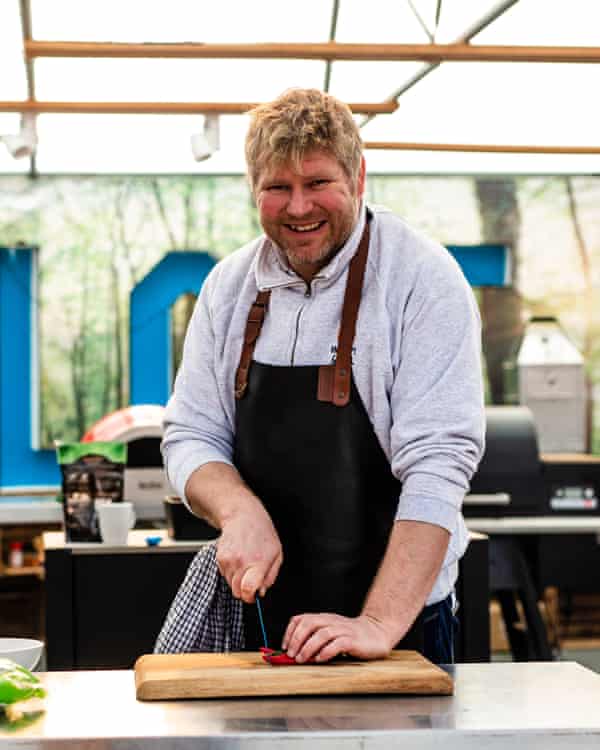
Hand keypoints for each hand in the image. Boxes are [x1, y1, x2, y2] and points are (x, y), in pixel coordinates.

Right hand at [216, 507, 282, 603]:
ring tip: (245, 564)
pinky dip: (231, 572)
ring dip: (238, 580)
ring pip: (230, 584)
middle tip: (251, 579)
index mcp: (258, 562)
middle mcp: (241, 562)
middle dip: (244, 590)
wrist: (243, 516)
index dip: (250, 597)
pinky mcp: (220, 558)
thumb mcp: (277, 554)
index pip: (248, 589)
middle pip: (237, 591)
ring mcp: (229, 560)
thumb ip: (270, 576)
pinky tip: (238, 559)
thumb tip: (261, 592)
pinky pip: (224, 575)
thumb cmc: (262, 533)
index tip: (253, 596)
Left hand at [282, 612, 396, 662]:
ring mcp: (343, 630)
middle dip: (297, 639)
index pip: (301, 619)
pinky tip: (320, 659)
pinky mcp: (353, 640)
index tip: (284, 647)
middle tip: (291, 654)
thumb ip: (314, 640)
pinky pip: (338, 644)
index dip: (290, 632)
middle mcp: (331, 621)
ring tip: (302, 659)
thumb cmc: (351, 636)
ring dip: (308, 647)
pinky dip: (326, 652)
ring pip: (322, 634)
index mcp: (323, 618)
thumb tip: (294, 654)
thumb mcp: (330, 634)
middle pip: (309, 624)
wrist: (376, 633)